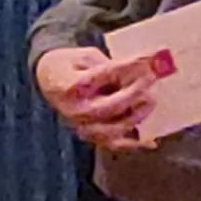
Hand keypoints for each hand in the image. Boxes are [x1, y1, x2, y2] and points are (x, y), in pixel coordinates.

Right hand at [33, 46, 157, 151]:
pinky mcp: (90, 136)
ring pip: (115, 128)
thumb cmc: (69, 65)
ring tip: (151, 100)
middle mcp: (75, 110)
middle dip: (136, 92)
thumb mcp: (86, 56)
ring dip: (137, 115)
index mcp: (70, 85)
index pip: (105, 75)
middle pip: (111, 105)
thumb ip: (110, 65)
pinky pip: (114, 144)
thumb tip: (141, 70)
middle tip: (152, 79)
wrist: (47, 81)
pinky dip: (134, 144)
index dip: (130, 67)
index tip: (150, 59)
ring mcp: (82, 126)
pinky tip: (151, 141)